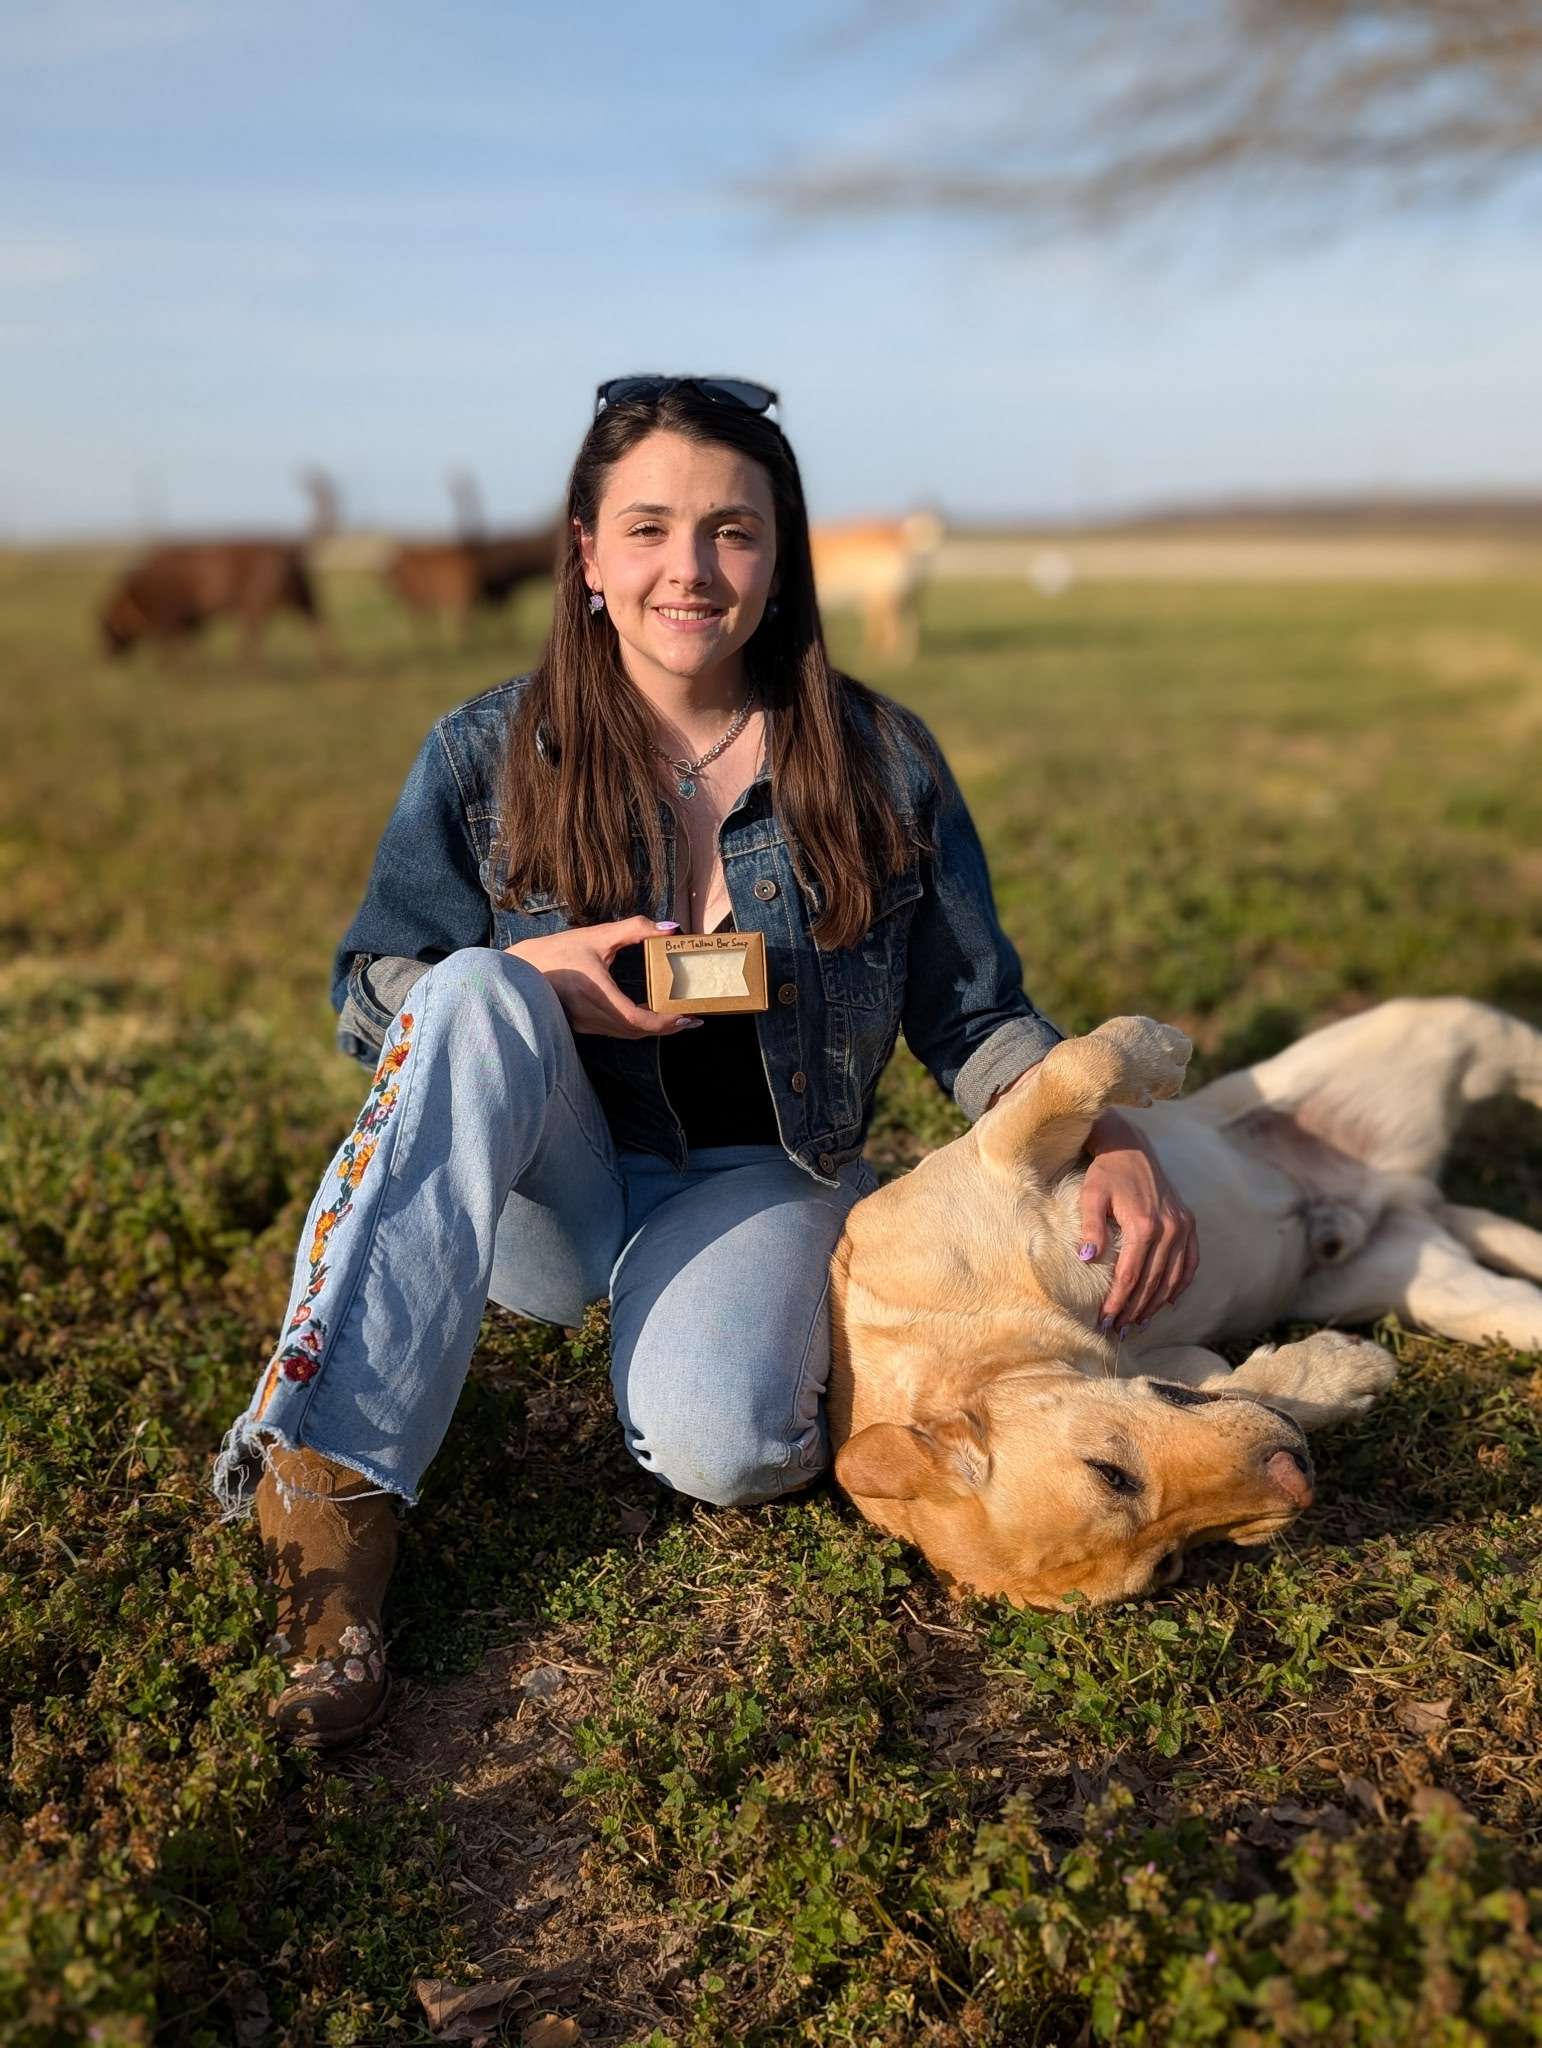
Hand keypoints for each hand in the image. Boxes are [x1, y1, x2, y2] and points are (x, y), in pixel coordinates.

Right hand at [504, 918, 699, 1039]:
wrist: (521, 969)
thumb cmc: (558, 951)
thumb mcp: (597, 935)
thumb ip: (635, 929)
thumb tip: (668, 928)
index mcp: (595, 992)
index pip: (637, 1020)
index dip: (664, 1023)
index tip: (686, 1015)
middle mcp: (590, 1015)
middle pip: (637, 1033)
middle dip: (667, 1028)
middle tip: (692, 1017)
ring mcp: (585, 1024)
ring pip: (627, 1035)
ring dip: (653, 1029)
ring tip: (677, 1017)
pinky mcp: (582, 1027)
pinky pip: (616, 1032)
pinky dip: (637, 1027)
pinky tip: (649, 1015)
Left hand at [1077, 1109, 1198, 1331]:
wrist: (1130, 1148)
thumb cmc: (1105, 1173)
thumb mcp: (1091, 1195)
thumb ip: (1090, 1227)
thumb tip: (1087, 1258)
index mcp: (1144, 1225)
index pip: (1130, 1276)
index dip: (1117, 1303)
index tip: (1104, 1322)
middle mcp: (1169, 1228)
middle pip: (1152, 1282)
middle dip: (1133, 1310)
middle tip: (1117, 1331)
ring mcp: (1182, 1227)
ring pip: (1172, 1277)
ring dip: (1155, 1304)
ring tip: (1137, 1323)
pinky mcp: (1188, 1223)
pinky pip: (1190, 1262)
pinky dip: (1180, 1285)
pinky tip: (1168, 1303)